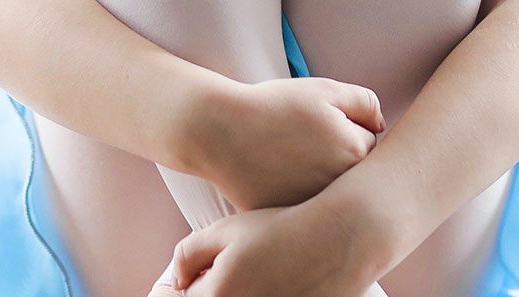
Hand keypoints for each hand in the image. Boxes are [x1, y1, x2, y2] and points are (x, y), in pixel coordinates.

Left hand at [149, 197, 384, 296]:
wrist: (340, 240)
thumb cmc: (281, 228)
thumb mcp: (226, 230)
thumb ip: (188, 254)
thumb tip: (178, 281)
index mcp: (216, 296)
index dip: (184, 282)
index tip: (196, 272)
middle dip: (210, 289)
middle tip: (228, 271)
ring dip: (238, 293)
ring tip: (256, 274)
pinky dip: (266, 295)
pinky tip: (276, 283)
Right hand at [182, 77, 384, 210]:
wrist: (220, 132)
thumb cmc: (272, 107)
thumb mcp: (324, 89)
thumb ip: (365, 103)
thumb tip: (381, 127)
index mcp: (354, 151)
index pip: (371, 143)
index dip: (346, 129)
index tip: (320, 125)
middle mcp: (340, 186)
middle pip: (356, 174)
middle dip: (339, 159)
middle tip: (307, 145)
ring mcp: (315, 207)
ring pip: (333, 194)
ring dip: (321, 182)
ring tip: (290, 160)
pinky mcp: (292, 220)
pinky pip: (308, 211)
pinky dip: (299, 198)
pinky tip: (279, 179)